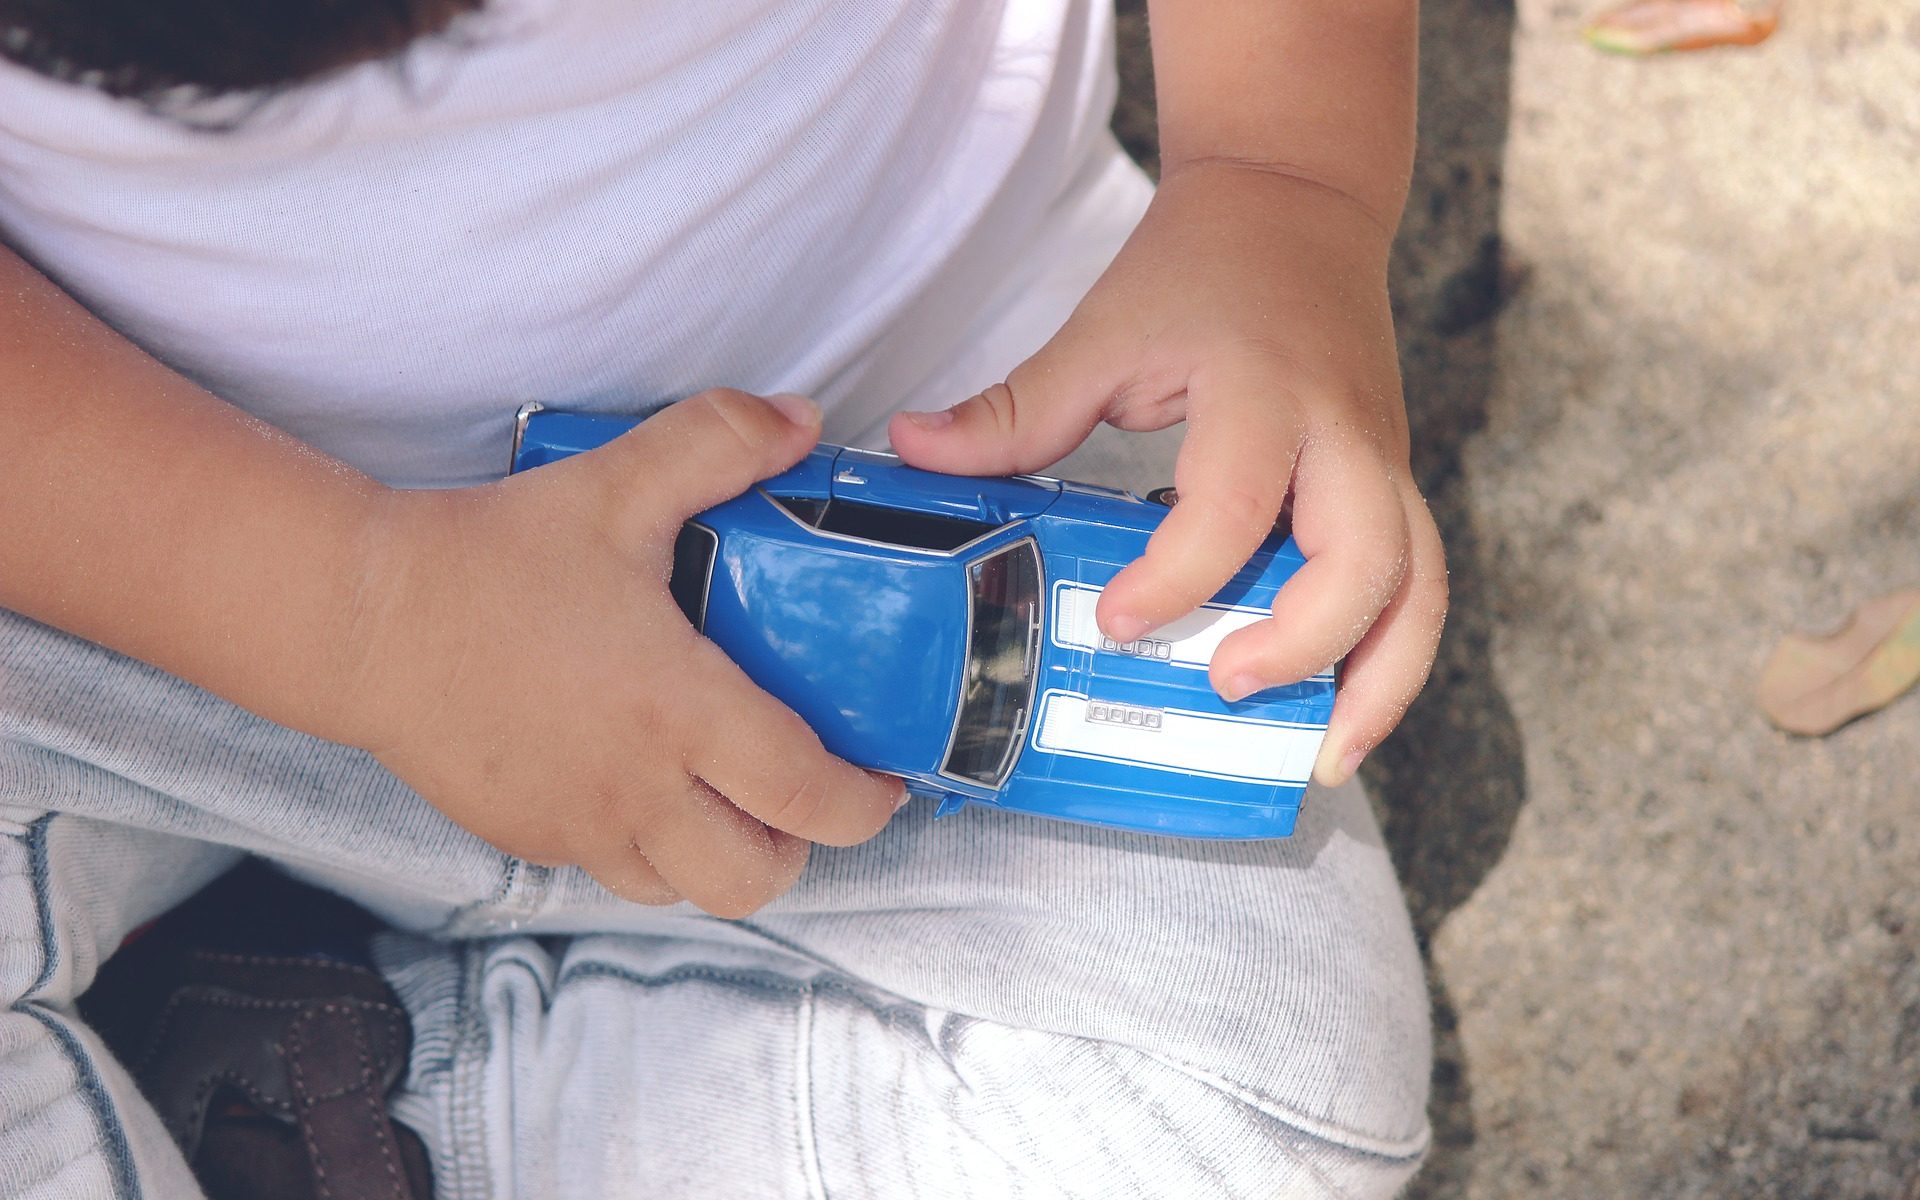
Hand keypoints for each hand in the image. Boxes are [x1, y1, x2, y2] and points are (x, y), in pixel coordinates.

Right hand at [330, 390, 903, 916]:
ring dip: (728, 855)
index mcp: (679, 712)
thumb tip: (800, 422)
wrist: (362, 619)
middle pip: (758, 876)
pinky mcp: (532, 836)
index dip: (864, 801)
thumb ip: (718, 442)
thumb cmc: (489, 559)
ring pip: (689, 889)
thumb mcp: (615, 485)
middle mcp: (639, 788)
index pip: (806, 795)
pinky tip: (651, 785)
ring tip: (736, 795)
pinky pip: (617, 873)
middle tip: (807, 790)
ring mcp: (581, 825)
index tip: (882, 776)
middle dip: (803, 845)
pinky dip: (656, 850)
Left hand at [890, 162, 1445, 785]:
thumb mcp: (1103, 328)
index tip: (1120, 621)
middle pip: (1367, 558)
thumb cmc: (1200, 265)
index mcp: (1261, 391)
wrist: (1300, 200)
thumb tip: (910, 451)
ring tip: (1322, 759)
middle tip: (1221, 685)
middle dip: (1303, 643)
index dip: (1178, 577)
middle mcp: (1341, 433)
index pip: (1233, 505)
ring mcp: (1382, 459)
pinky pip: (1419, 579)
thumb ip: (1015, 407)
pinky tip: (1343, 713)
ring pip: (1418, 583)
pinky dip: (1392, 653)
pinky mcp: (1394, 479)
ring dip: (1381, 679)